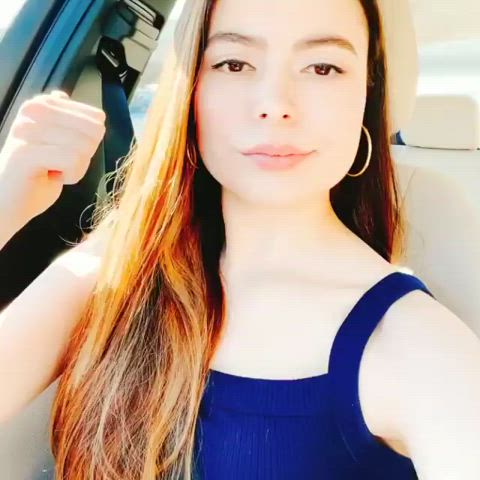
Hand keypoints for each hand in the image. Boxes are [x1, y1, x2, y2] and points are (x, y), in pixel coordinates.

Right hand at [0, 90, 105, 228]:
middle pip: (93, 131)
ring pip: (84, 146)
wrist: (8, 203)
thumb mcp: (57, 144)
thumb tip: (62, 96)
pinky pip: (72, 159)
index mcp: (42, 104)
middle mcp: (34, 110)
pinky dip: (71, 175)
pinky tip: (53, 177)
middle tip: (62, 165)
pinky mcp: (27, 151)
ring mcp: (29, 129)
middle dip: (86, 156)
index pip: (96, 118)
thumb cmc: (36, 176)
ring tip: (54, 171)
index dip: (91, 144)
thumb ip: (66, 122)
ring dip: (77, 168)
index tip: (68, 154)